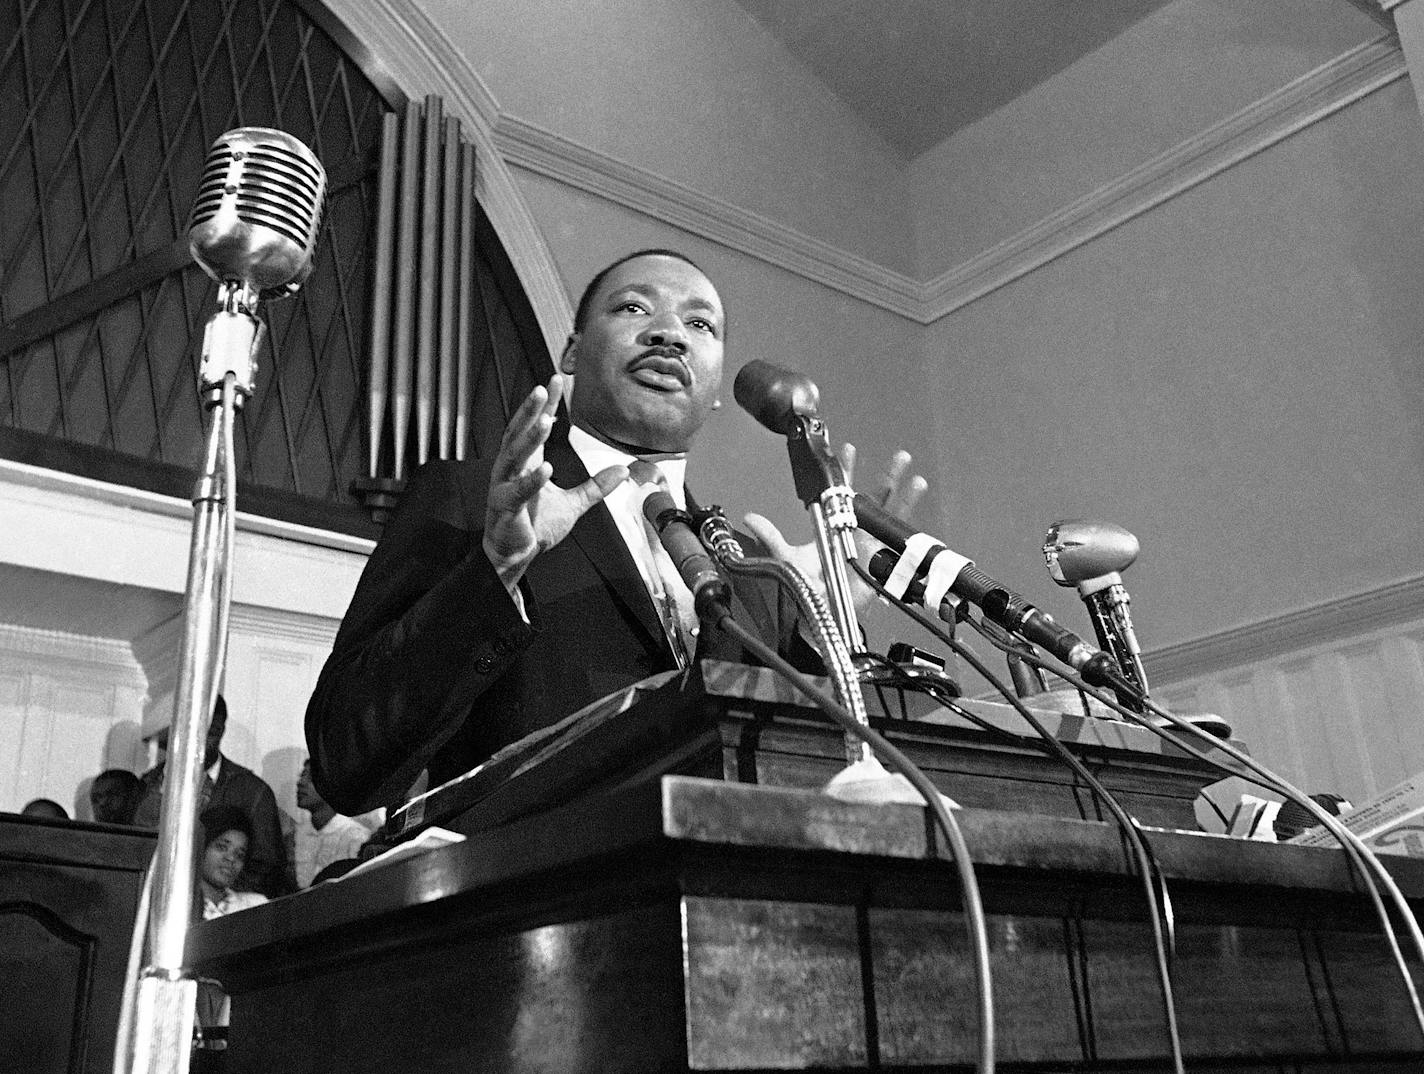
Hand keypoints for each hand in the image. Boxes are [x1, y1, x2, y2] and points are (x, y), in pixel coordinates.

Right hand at [483, 376, 627, 590]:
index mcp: (525, 464)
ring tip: (544, 421)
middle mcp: (511, 470)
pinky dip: (531, 480)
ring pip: (514, 457)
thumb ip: (596, 486)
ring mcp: (505, 487)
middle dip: (531, 411)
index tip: (556, 381)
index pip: (534, 427)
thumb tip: (623, 471)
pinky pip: (517, 492)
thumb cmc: (535, 526)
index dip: (546, 405)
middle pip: (518, 433)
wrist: (515, 556)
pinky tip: (545, 467)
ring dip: (529, 439)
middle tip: (543, 389)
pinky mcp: (505, 509)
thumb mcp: (574, 504)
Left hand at [743, 444, 926, 614]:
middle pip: (875, 498)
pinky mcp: (884, 560)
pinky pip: (900, 541)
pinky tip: (919, 520)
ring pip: (891, 514)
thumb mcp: (787, 558)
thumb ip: (771, 536)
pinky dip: (911, 527)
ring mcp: (872, 544)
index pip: (842, 493)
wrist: (823, 612)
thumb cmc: (808, 588)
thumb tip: (749, 518)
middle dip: (888, 476)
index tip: (848, 450)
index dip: (845, 472)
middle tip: (899, 457)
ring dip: (904, 494)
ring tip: (914, 475)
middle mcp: (856, 531)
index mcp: (836, 526)